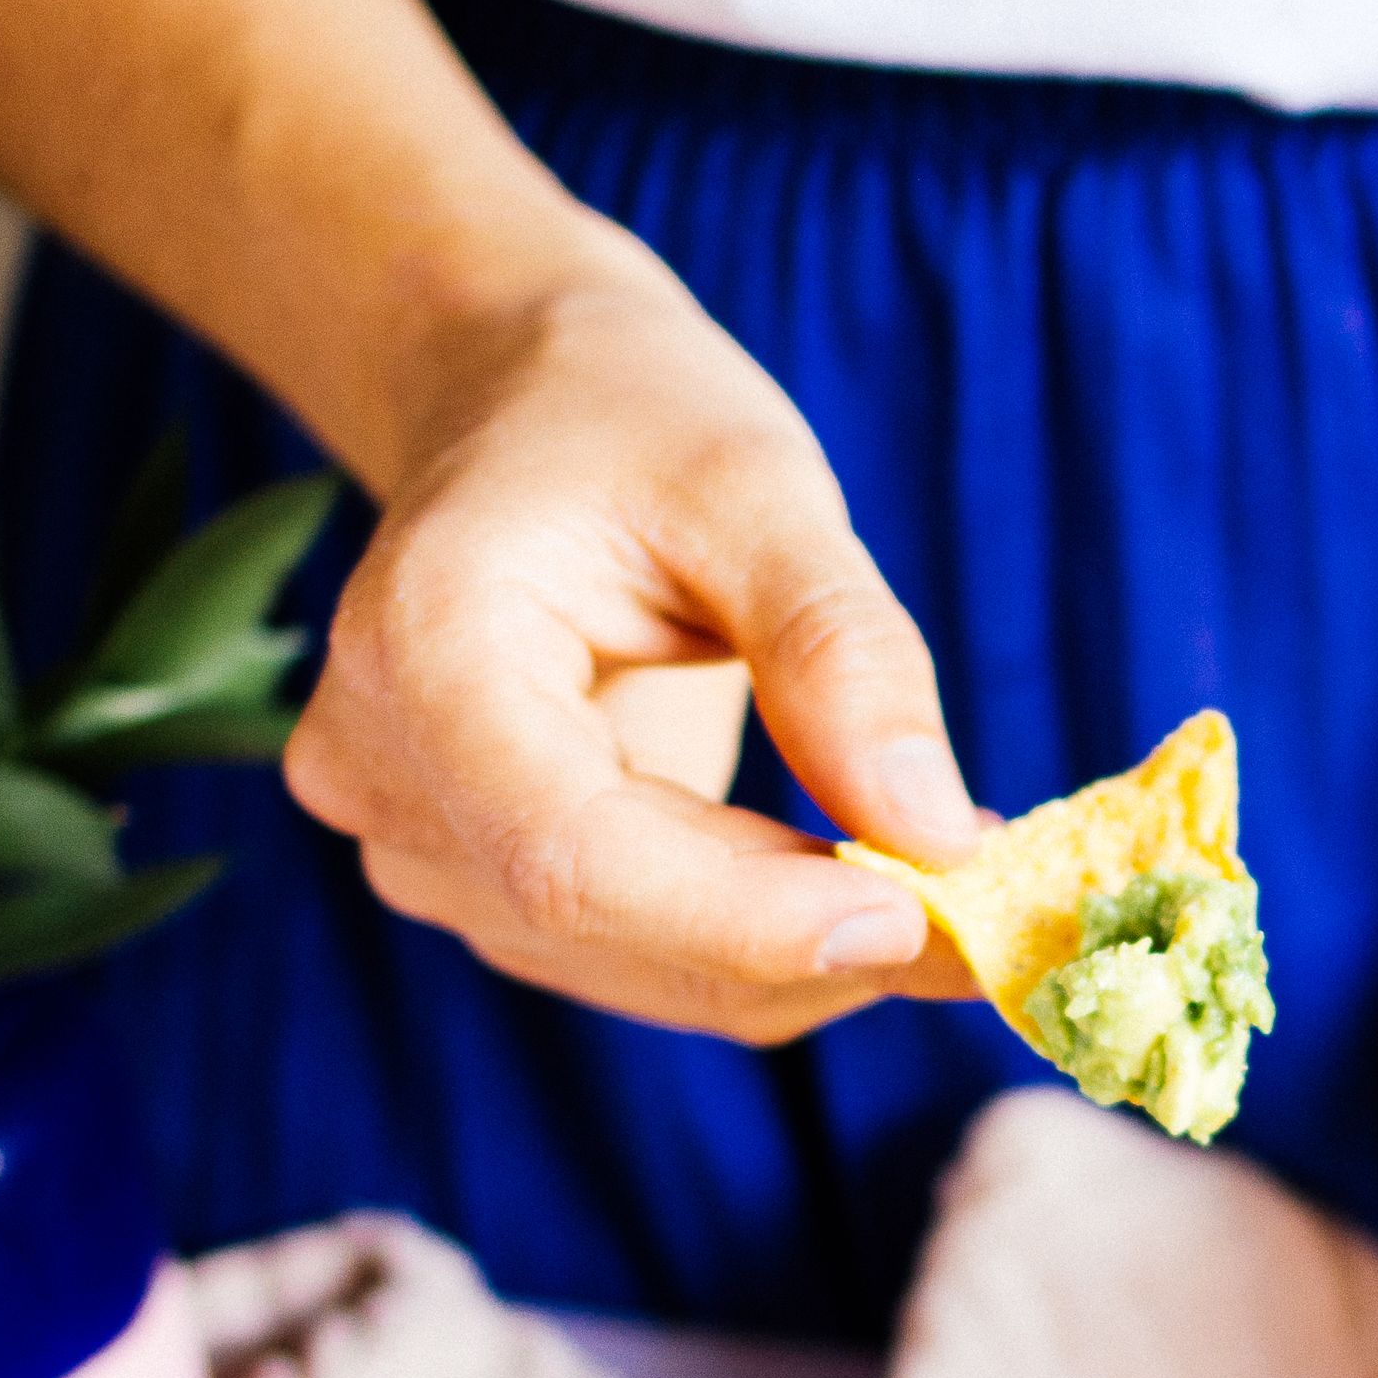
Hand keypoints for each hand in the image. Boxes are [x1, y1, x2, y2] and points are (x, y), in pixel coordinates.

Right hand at [284, 235, 979, 1035]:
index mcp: (421, 650)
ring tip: (952, 887)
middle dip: (809, 943)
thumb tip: (937, 831)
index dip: (745, 917)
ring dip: (803, 958)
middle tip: (994, 917)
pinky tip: (869, 883)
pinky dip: (769, 944)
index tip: (923, 917)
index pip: (569, 853)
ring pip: (634, 970)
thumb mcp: (755, 483)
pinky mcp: (480, 882)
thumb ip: (841, 653)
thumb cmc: (627, 417)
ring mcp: (418, 842)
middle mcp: (383, 772)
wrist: (518, 407)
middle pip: (605, 926)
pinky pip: (640, 958)